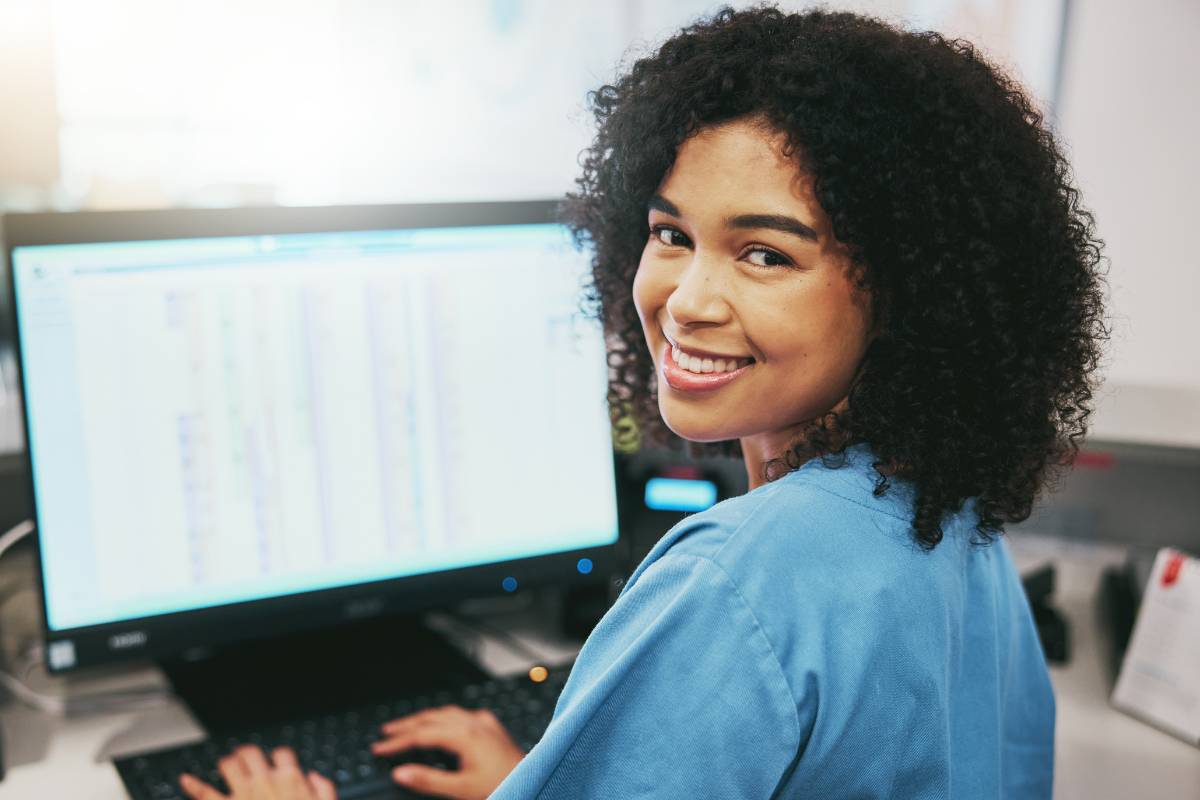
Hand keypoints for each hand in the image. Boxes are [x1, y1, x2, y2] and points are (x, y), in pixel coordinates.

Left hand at [179, 745, 335, 799]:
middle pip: (251, 753)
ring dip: (227, 764)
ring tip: (226, 768)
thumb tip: (312, 776)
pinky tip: (185, 779)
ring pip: (228, 764)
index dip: (279, 758)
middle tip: (245, 761)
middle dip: (247, 755)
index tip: (277, 765)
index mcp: (291, 778)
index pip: (282, 753)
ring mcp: (243, 793)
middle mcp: (265, 780)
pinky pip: (205, 792)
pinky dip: (193, 785)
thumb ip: (324, 789)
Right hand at [371, 705, 525, 799]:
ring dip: (425, 718)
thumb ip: (428, 780)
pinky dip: (446, 718)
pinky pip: (463, 715)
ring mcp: (484, 723)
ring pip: (447, 713)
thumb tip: (400, 772)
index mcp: (463, 734)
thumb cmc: (502, 785)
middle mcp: (474, 722)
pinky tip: (444, 724)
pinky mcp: (492, 727)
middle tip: (386, 732)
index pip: (421, 735)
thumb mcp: (460, 790)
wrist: (534, 782)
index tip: (379, 748)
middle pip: (432, 717)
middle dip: (407, 724)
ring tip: (408, 726)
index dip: (397, 741)